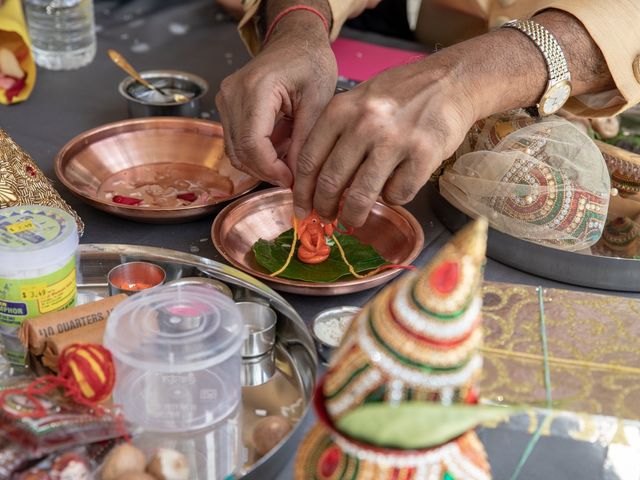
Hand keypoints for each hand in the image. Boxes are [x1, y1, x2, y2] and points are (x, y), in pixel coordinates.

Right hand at [216, 14, 336, 187]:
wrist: (296, 40)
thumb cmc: (310, 62)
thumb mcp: (319, 102)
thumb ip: (305, 141)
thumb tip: (295, 176)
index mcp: (256, 89)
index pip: (252, 144)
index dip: (270, 170)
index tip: (291, 181)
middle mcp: (232, 94)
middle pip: (239, 151)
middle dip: (266, 172)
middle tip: (293, 179)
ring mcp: (226, 100)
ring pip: (235, 150)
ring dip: (260, 165)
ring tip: (288, 165)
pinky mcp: (228, 106)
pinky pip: (236, 141)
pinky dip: (256, 154)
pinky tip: (278, 152)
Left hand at [293, 55, 475, 226]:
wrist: (451, 80)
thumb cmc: (401, 94)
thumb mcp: (359, 101)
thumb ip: (336, 133)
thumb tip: (316, 180)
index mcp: (341, 109)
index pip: (309, 160)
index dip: (302, 191)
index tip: (302, 207)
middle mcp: (365, 124)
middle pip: (331, 182)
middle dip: (325, 207)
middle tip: (326, 217)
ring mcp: (395, 140)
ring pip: (361, 196)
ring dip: (354, 215)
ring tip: (353, 219)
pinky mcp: (424, 155)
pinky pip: (398, 194)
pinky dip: (394, 198)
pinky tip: (396, 188)